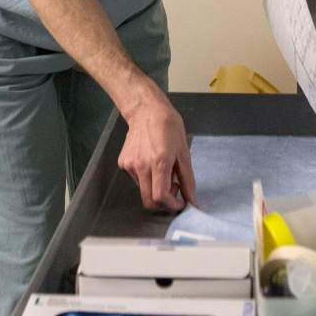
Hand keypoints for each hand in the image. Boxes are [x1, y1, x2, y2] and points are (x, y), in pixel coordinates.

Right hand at [117, 91, 196, 211]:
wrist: (147, 110)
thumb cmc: (168, 127)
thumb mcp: (184, 152)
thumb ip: (188, 180)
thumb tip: (192, 200)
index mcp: (159, 161)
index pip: (161, 197)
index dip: (172, 205)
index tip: (180, 202)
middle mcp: (141, 165)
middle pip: (149, 201)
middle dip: (163, 203)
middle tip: (173, 189)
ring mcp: (130, 164)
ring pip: (142, 190)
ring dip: (155, 188)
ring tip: (163, 170)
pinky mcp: (123, 162)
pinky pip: (136, 179)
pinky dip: (146, 178)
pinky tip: (151, 163)